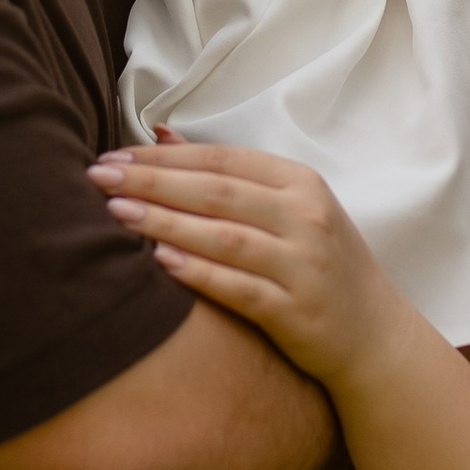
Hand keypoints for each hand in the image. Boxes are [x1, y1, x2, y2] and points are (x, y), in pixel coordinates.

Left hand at [89, 139, 412, 393]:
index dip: (163, 157)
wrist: (372, 335)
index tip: (112, 156)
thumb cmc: (318, 264)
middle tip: (97, 177)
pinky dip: (198, 272)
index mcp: (301, 183)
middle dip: (152, 182)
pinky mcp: (297, 311)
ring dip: (165, 222)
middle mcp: (306, 217)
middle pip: (217, 192)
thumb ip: (229, 174)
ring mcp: (304, 264)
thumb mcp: (289, 208)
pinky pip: (239, 288)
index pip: (222, 160)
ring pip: (224, 236)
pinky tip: (158, 261)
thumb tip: (161, 135)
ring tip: (115, 213)